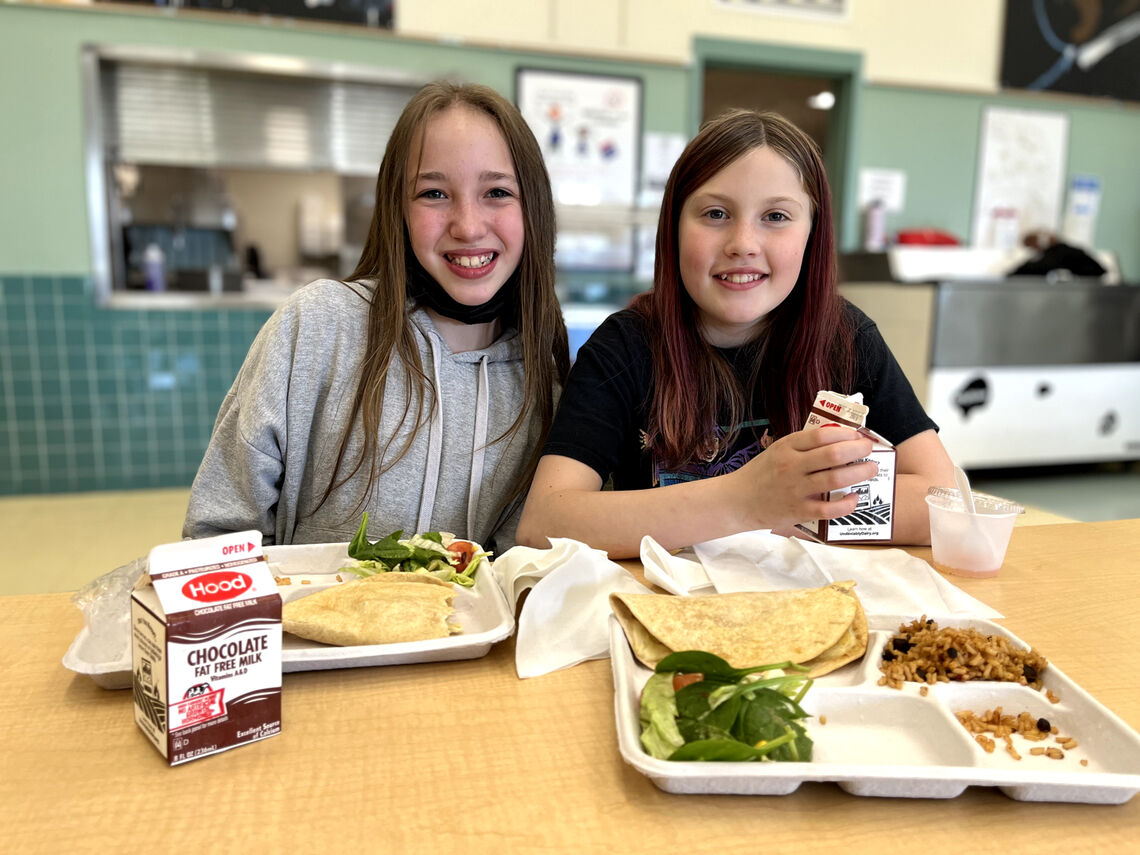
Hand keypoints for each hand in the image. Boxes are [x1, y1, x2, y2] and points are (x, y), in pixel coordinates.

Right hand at [729, 425, 877, 530]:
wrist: (737, 500)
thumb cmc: (761, 474)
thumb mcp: (777, 451)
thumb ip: (803, 446)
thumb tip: (839, 439)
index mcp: (786, 447)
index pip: (822, 435)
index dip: (846, 434)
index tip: (857, 435)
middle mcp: (791, 467)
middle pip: (834, 454)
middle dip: (859, 450)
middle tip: (869, 450)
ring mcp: (795, 490)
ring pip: (836, 479)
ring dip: (860, 473)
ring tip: (871, 469)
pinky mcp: (798, 511)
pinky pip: (829, 509)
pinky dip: (846, 504)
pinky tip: (854, 498)